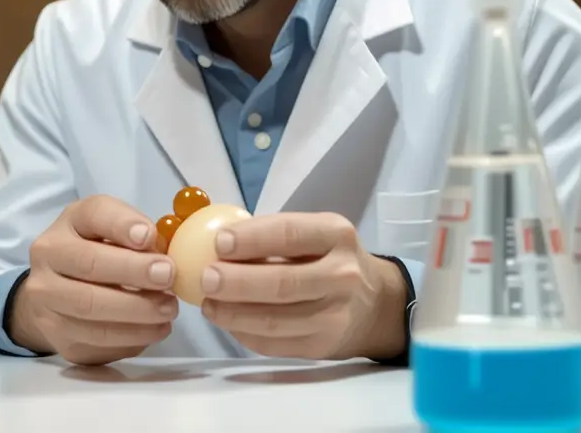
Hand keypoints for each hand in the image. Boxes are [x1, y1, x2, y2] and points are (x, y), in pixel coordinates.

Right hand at [10, 195, 178, 365]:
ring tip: (168, 309)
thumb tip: (163, 255)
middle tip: (168, 277)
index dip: (122, 224)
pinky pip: (94, 338)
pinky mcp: (54, 333)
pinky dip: (131, 336)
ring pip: (89, 307)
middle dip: (133, 271)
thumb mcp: (118, 232)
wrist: (58, 292)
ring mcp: (45, 297)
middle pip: (88, 263)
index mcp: (70, 221)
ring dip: (136, 310)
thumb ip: (140, 235)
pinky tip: (155, 329)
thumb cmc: (100, 253)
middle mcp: (48, 255)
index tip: (149, 237)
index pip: (93, 214)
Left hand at [199, 212, 406, 360]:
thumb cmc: (330, 259)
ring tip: (208, 304)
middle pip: (281, 283)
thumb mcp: (316, 234)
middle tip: (205, 278)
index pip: (289, 234)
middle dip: (236, 282)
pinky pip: (275, 343)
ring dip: (233, 314)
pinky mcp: (322, 346)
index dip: (251, 239)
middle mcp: (342, 275)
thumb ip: (274, 237)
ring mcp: (334, 315)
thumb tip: (215, 244)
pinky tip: (228, 321)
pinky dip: (244, 334)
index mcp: (336, 235)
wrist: (374, 304)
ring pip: (274, 320)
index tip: (218, 242)